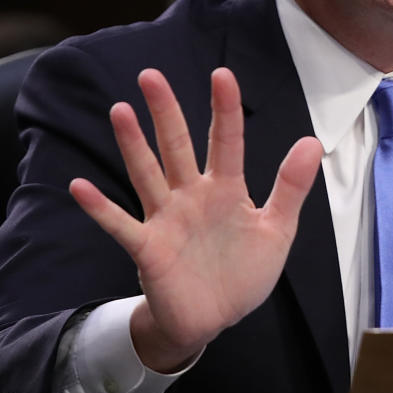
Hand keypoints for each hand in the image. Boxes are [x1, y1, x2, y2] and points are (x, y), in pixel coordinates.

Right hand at [68, 68, 321, 370]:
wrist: (215, 319)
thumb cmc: (244, 271)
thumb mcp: (277, 229)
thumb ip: (291, 187)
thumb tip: (312, 142)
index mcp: (226, 189)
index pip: (226, 141)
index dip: (224, 109)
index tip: (222, 74)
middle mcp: (192, 196)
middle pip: (177, 146)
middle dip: (166, 112)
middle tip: (151, 75)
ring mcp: (167, 219)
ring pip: (148, 175)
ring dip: (133, 145)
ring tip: (120, 111)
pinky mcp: (149, 249)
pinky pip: (121, 225)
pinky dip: (100, 209)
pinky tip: (80, 187)